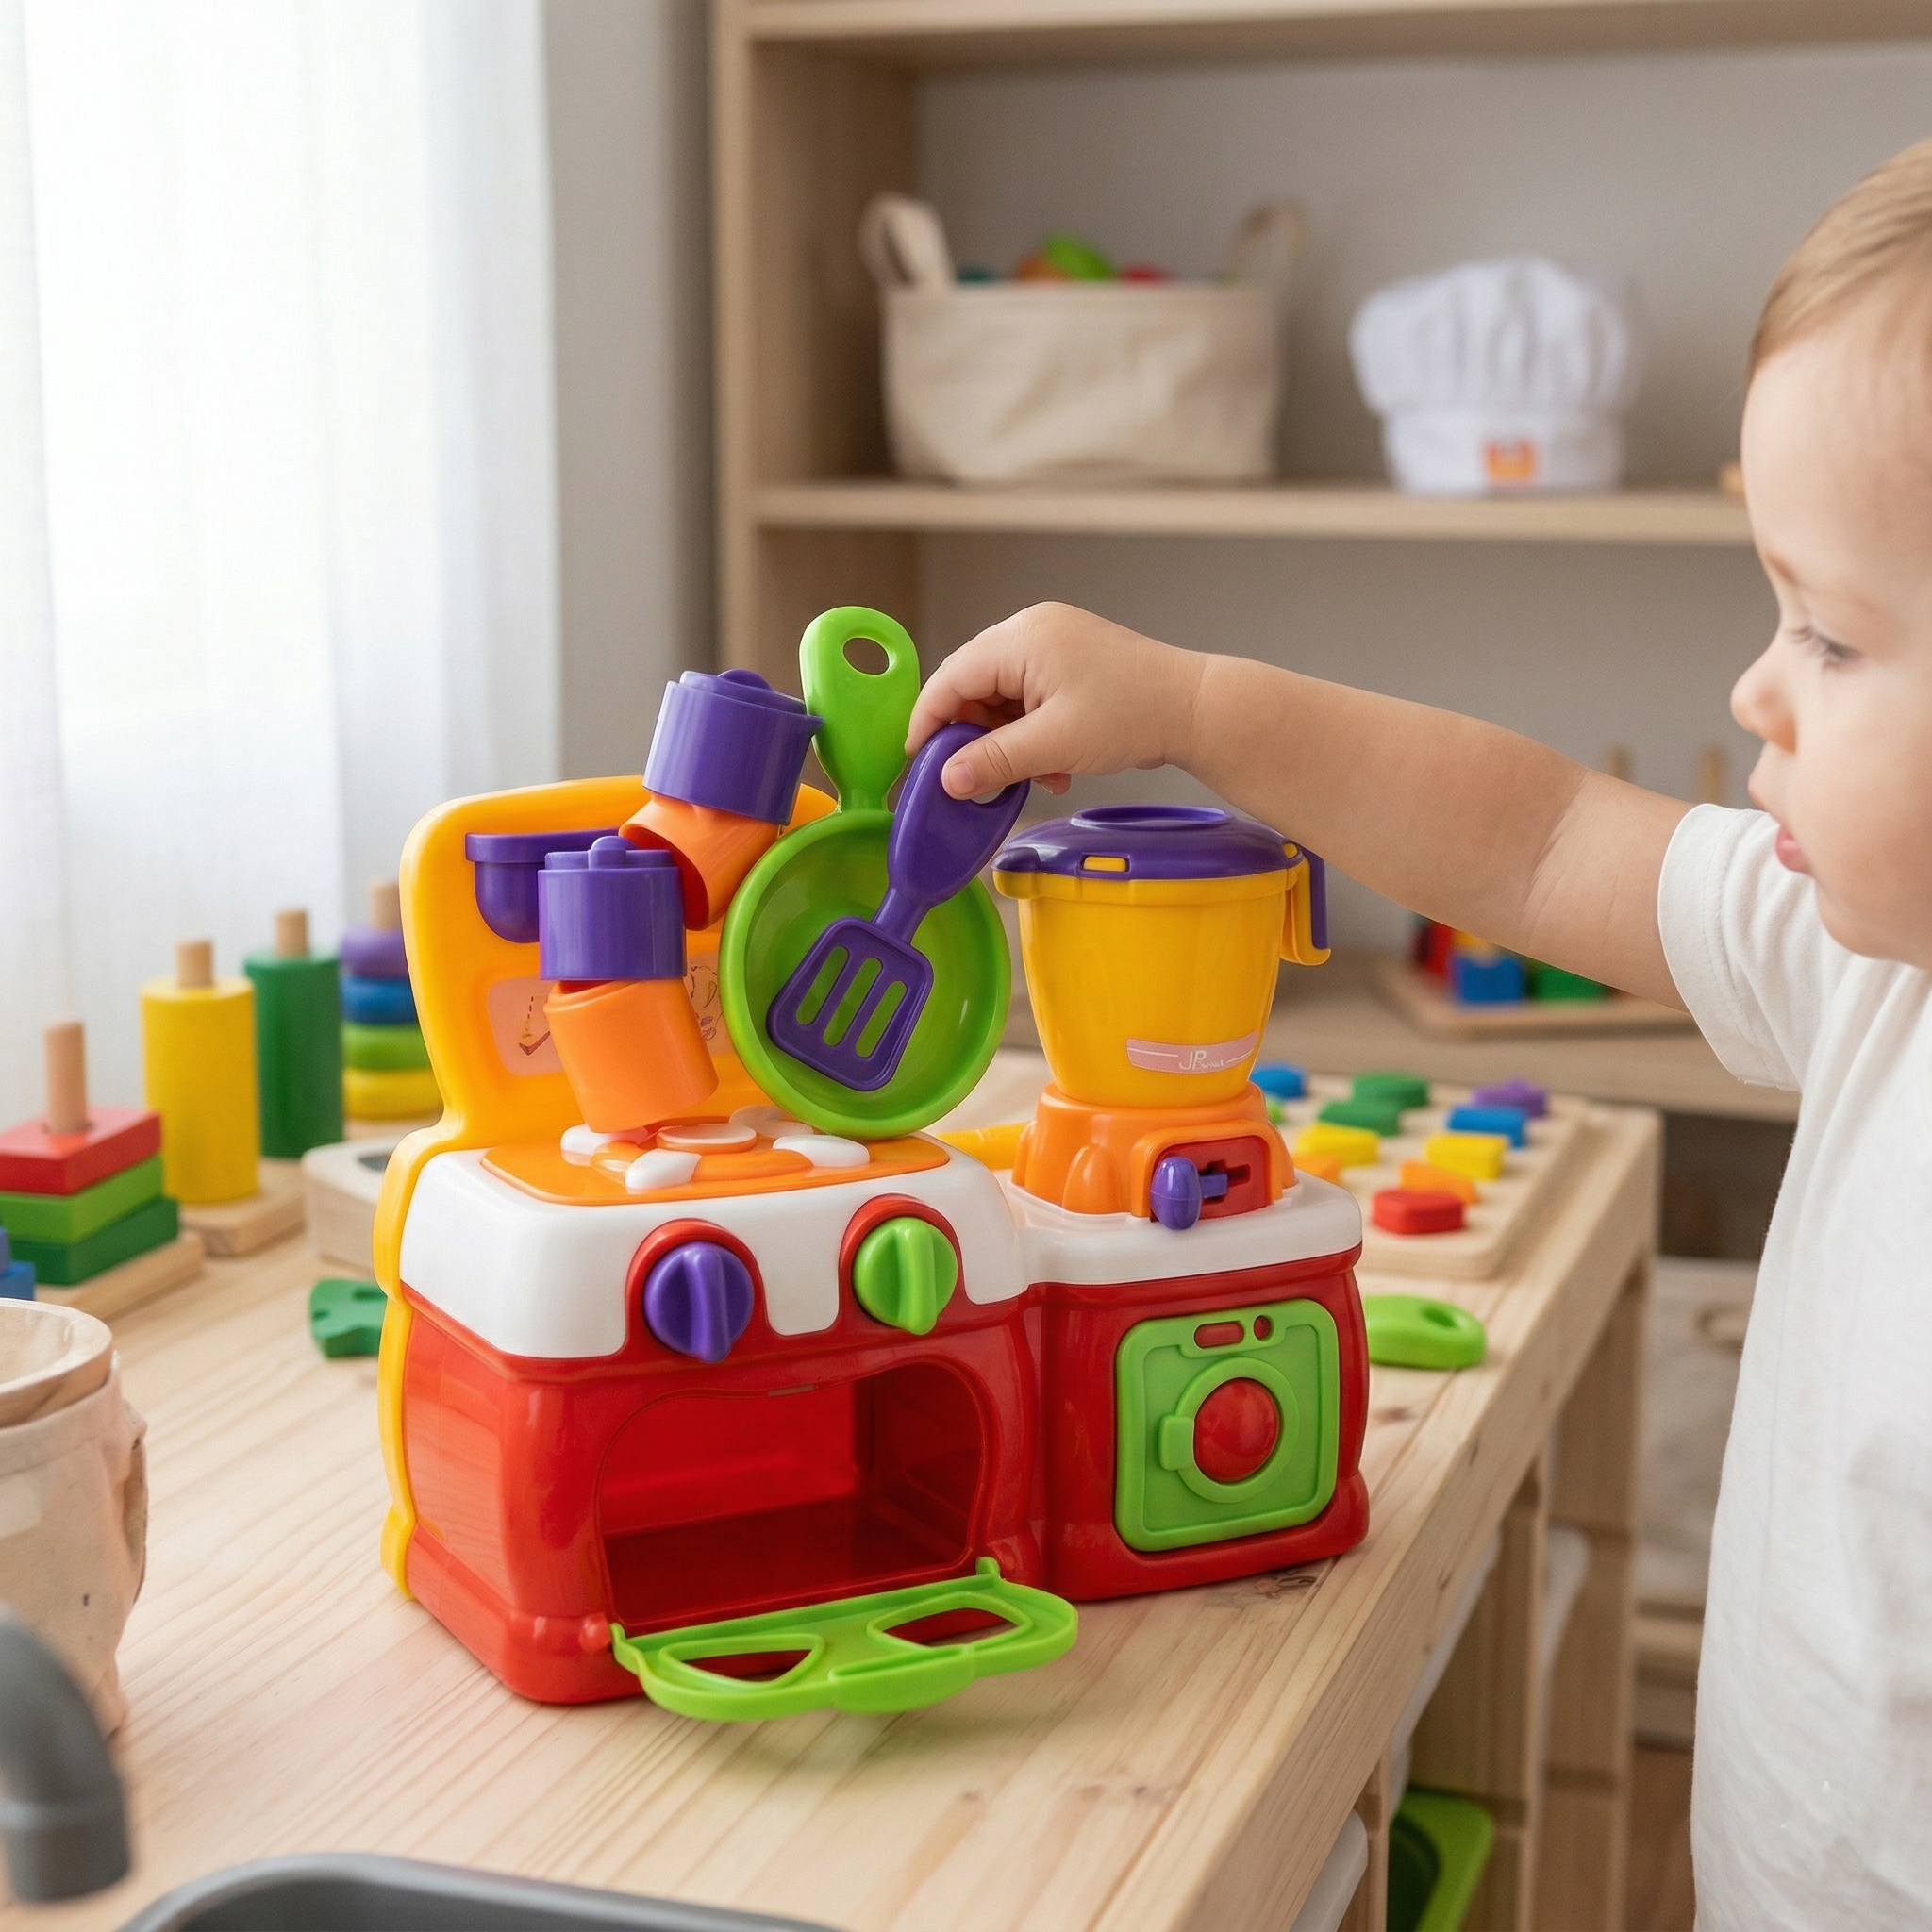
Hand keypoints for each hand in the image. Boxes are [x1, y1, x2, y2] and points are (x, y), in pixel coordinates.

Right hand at [906, 604, 1201, 799]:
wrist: (1196, 709)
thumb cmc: (1135, 715)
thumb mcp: (1053, 745)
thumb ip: (993, 761)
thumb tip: (947, 781)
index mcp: (1021, 638)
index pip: (950, 678)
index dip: (929, 723)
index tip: (920, 764)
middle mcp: (1032, 630)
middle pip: (973, 685)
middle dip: (974, 736)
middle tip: (977, 777)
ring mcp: (1053, 642)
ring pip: (1001, 696)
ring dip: (1007, 740)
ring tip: (1035, 773)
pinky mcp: (1070, 661)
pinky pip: (1028, 697)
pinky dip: (1030, 732)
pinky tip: (1053, 763)